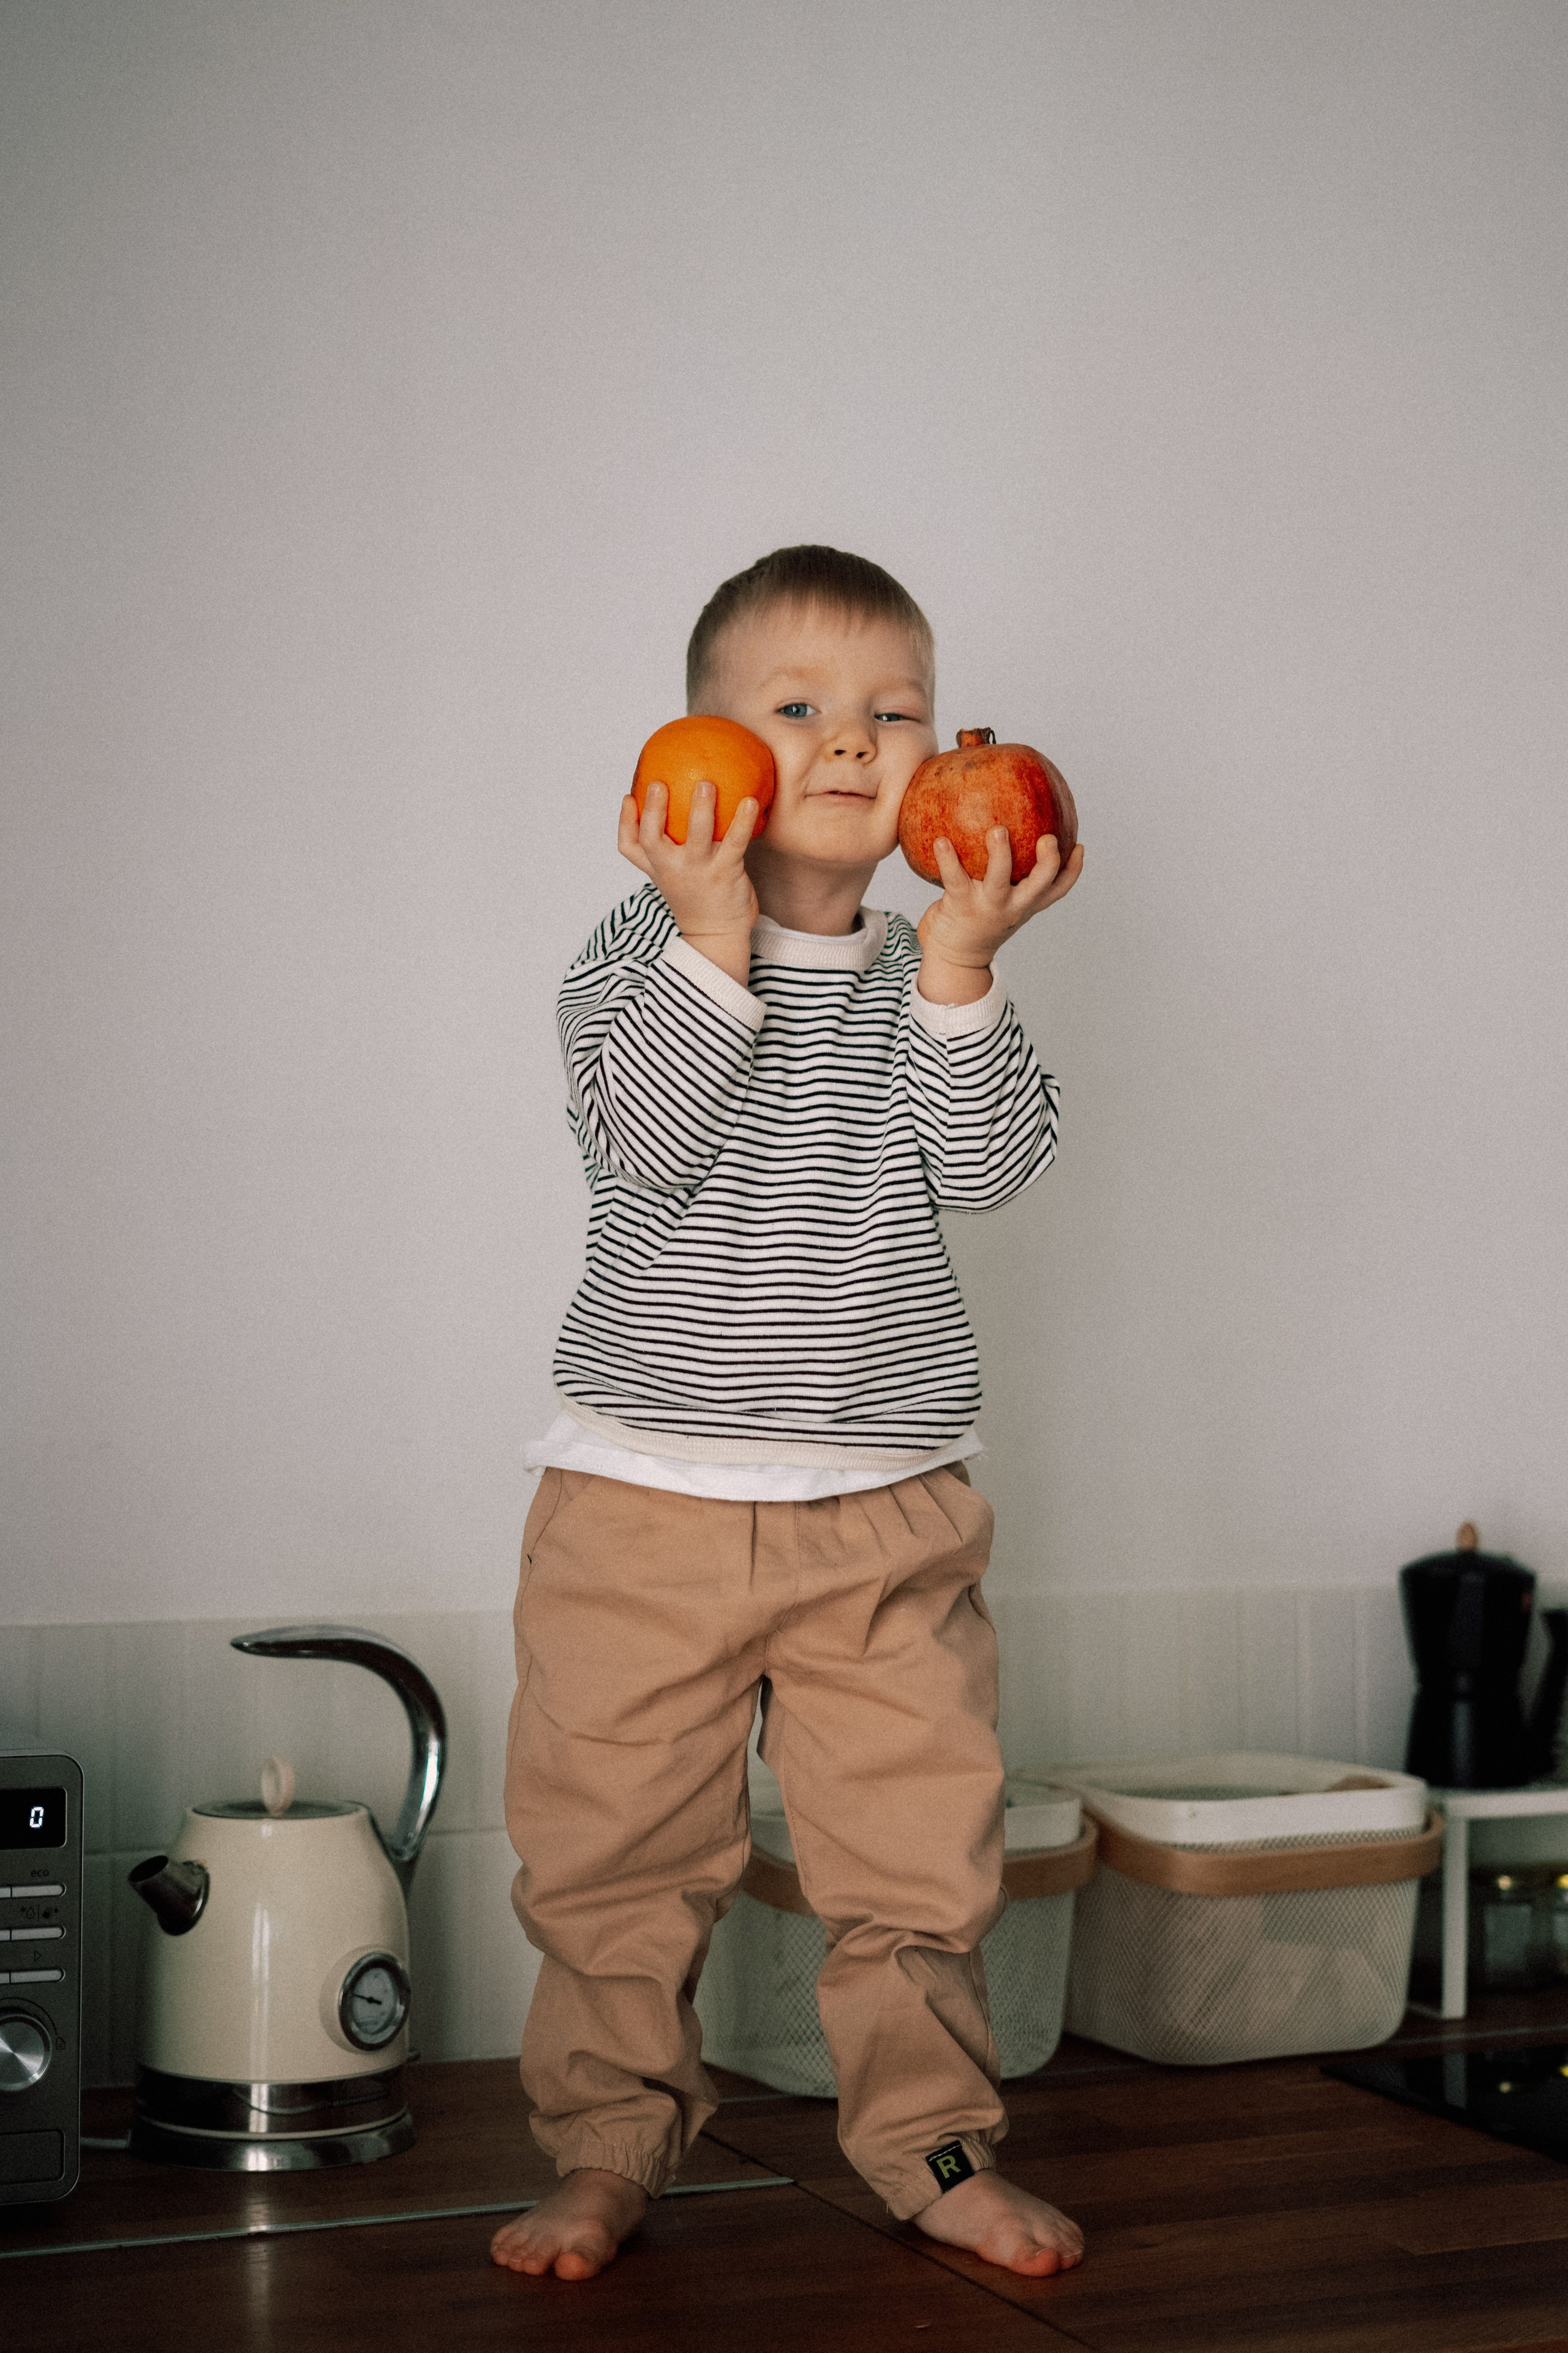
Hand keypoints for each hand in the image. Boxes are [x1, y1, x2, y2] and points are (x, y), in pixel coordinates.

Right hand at [619, 779, 760, 987]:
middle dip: (653, 810)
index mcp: (658, 868)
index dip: (624, 821)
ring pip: (695, 837)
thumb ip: (671, 851)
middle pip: (652, 839)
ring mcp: (699, 871)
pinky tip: (751, 801)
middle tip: (658, 782)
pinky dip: (744, 822)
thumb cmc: (698, 898)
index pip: (629, 846)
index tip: (628, 797)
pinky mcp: (725, 874)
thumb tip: (681, 808)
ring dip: (701, 809)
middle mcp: (672, 868)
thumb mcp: (675, 877)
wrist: (718, 936)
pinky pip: (735, 843)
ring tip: (706, 784)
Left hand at [916, 830, 1084, 1003]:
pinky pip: (955, 879)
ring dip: (1000, 855)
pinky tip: (941, 841)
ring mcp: (988, 906)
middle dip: (1048, 862)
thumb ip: (1008, 876)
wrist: (953, 956)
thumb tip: (1006, 831)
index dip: (1073, 870)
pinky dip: (947, 859)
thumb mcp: (1001, 902)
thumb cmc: (977, 920)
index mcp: (1025, 904)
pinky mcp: (961, 905)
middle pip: (1040, 885)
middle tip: (1048, 837)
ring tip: (997, 830)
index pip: (1057, 889)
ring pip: (1000, 881)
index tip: (1079, 847)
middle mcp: (1012, 906)